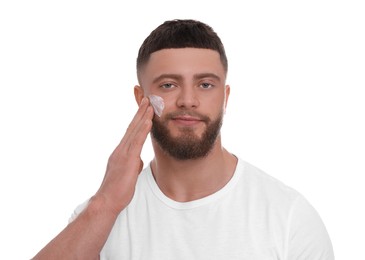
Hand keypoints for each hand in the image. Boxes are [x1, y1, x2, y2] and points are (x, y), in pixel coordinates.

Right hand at [95, 97, 152, 215]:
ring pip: (134, 130)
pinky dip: (142, 130)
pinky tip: (148, 120)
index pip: (131, 131)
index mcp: (121, 152)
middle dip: (140, 112)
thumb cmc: (118, 190)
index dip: (137, 118)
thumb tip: (138, 159)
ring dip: (142, 116)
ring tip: (149, 104)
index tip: (144, 107)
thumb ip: (132, 163)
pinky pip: (136, 142)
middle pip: (132, 126)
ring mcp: (122, 153)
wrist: (107, 201)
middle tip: (147, 98)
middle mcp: (120, 149)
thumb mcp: (128, 173)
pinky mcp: (127, 160)